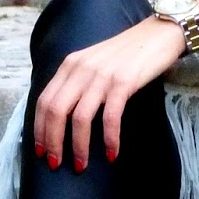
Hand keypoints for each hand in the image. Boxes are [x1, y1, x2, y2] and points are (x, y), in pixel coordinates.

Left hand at [33, 15, 185, 170]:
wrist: (158, 33)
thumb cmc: (127, 54)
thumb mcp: (93, 63)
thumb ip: (77, 82)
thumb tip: (63, 116)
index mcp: (69, 65)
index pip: (44, 100)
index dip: (39, 129)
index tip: (42, 151)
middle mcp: (80, 69)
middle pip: (56, 111)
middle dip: (53, 142)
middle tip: (56, 164)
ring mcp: (101, 75)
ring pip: (79, 118)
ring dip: (78, 146)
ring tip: (82, 165)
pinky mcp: (123, 82)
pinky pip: (110, 117)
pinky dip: (109, 139)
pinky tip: (112, 154)